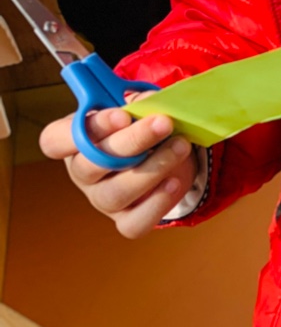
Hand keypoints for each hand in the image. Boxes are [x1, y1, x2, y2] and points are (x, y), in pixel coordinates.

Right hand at [40, 110, 196, 238]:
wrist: (164, 155)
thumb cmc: (139, 126)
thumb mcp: (136, 108)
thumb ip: (137, 103)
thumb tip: (151, 103)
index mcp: (72, 140)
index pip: (54, 140)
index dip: (86, 129)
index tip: (122, 116)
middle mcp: (81, 173)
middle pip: (90, 165)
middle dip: (131, 142)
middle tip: (163, 123)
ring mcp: (101, 200)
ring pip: (115, 194)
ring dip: (151, 169)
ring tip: (180, 146)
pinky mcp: (124, 220)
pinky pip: (133, 223)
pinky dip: (156, 204)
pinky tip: (174, 182)